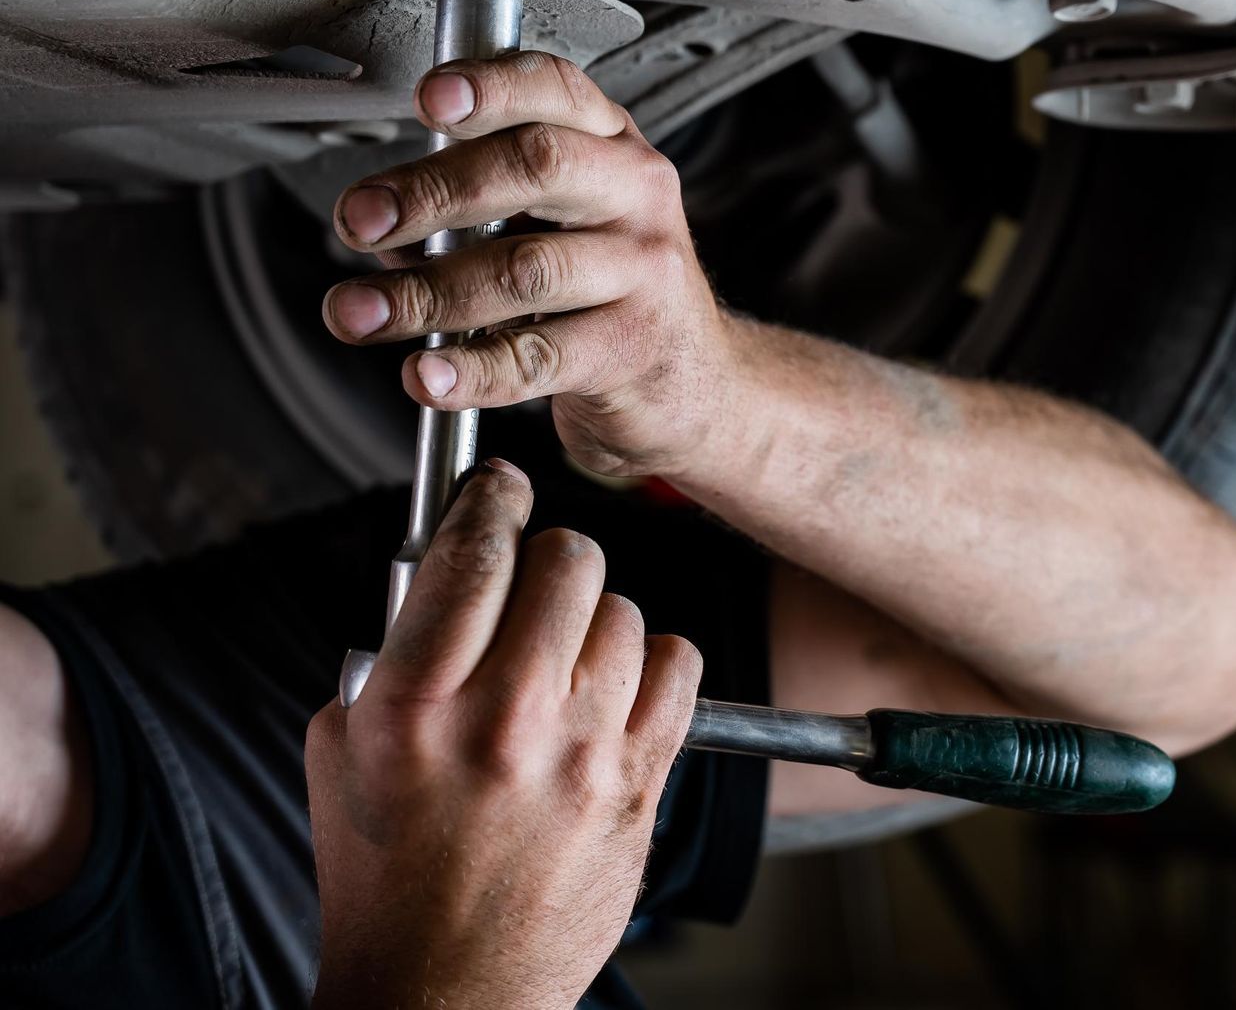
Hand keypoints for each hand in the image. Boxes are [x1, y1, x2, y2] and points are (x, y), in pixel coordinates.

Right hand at [304, 460, 701, 1009]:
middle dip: (547, 557)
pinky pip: (679, 665)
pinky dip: (653, 662)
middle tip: (532, 583)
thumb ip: (390, 656)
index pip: (473, 550)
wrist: (446, 988)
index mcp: (415, 705)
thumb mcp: (342, 753)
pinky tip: (618, 686)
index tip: (499, 489)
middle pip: (567, 559)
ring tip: (565, 659)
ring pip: (624, 610)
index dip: (491, 499)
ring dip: (595, 618)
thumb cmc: (388, 877)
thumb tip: (441, 577)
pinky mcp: (640, 782)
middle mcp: (505, 719)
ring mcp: (583, 752)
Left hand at [322, 52, 736, 476]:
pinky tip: (427, 376)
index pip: (556, 91)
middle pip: (536, 166)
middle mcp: (637, 195)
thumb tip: (383, 223)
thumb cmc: (616, 288)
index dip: (491, 88)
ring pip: (524, 269)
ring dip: (427, 293)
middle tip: (361, 219)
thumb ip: (486, 205)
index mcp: (613, 146)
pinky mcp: (632, 347)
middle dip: (433, 191)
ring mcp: (643, 271)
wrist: (695, 381)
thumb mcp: (570, 219)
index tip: (428, 100)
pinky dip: (469, 368)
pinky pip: (537, 356)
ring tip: (361, 313)